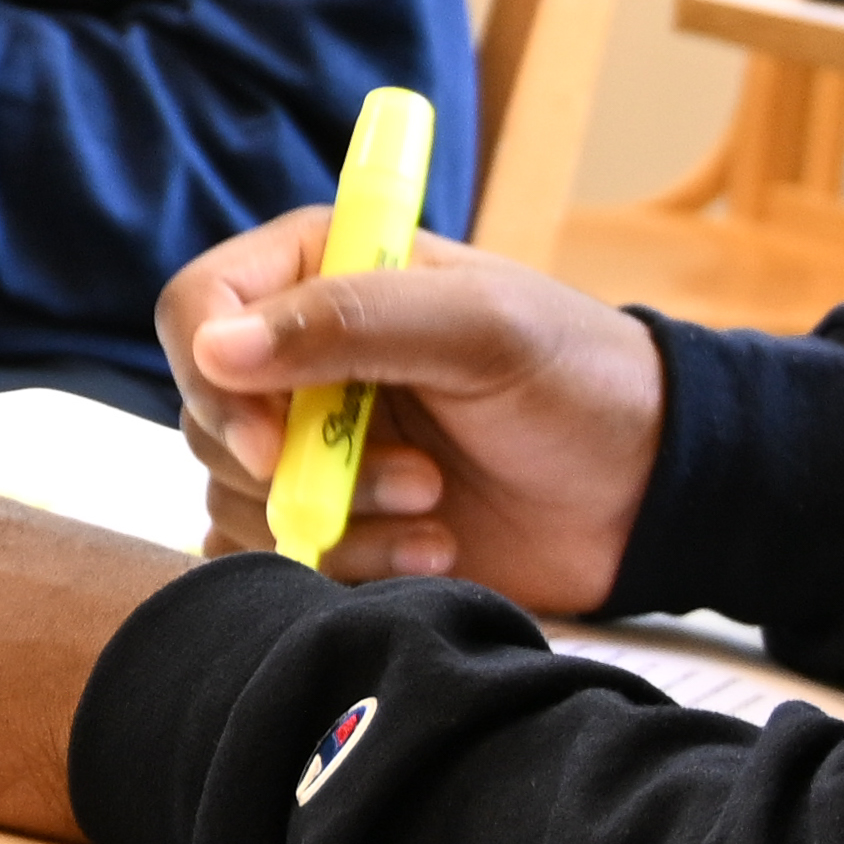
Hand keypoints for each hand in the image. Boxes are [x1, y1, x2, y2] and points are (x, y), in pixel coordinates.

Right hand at [158, 217, 665, 608]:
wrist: (647, 489)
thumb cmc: (578, 379)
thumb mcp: (479, 327)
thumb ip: (348, 322)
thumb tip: (215, 348)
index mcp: (319, 274)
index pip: (196, 310)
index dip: (214, 380)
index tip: (275, 444)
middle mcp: (298, 357)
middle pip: (206, 418)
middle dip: (299, 470)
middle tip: (415, 479)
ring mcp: (312, 445)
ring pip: (235, 500)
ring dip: (338, 524)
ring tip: (437, 513)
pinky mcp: (333, 523)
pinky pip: (272, 559)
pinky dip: (341, 569)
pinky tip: (430, 557)